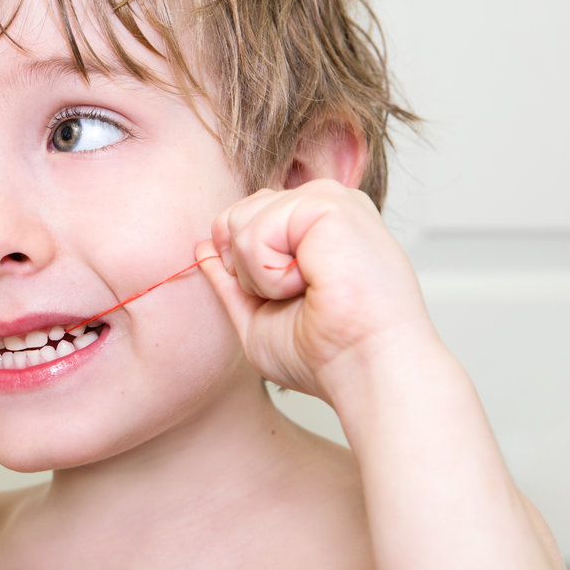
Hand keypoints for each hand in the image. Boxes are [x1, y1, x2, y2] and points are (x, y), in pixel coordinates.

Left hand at [196, 179, 435, 402]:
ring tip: (306, 292)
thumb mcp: (259, 316)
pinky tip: (311, 284)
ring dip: (259, 276)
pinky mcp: (329, 203)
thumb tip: (203, 246)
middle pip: (234, 215)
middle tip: (295, 298)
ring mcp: (329, 198)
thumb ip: (231, 279)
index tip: (288, 299)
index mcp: (316, 224)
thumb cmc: (327, 354)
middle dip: (246, 270)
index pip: (245, 219)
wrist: (366, 371)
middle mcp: (325, 203)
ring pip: (239, 221)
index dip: (243, 267)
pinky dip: (270, 273)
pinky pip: (256, 230)